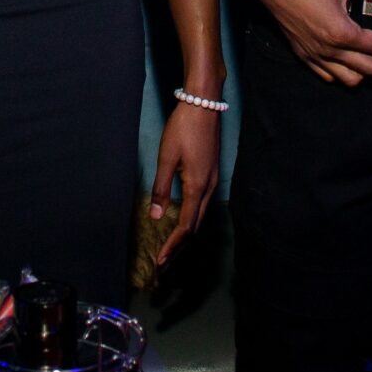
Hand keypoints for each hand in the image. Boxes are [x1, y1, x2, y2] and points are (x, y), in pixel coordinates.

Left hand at [147, 102, 221, 264]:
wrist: (204, 104)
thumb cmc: (183, 128)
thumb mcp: (166, 157)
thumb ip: (162, 188)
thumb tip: (158, 216)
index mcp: (197, 186)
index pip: (186, 226)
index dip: (173, 246)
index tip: (161, 262)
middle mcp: (209, 188)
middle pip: (195, 227)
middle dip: (180, 249)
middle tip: (164, 267)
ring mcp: (213, 181)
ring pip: (200, 217)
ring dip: (185, 236)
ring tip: (171, 252)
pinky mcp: (211, 174)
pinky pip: (202, 206)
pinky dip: (191, 221)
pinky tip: (182, 224)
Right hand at [248, 0, 371, 85]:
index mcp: (340, 32)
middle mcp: (328, 50)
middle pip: (369, 70)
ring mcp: (314, 55)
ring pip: (349, 79)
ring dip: (364, 67)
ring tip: (367, 46)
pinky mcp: (303, 54)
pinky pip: (328, 75)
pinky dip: (343, 69)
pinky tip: (345, 49)